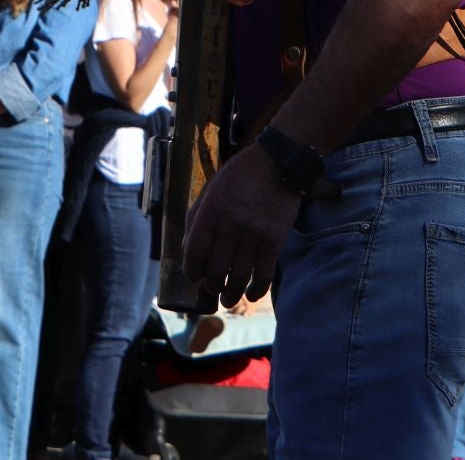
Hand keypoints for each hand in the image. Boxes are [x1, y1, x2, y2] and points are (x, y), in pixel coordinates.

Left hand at [182, 146, 299, 307]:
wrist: (277, 163)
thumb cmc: (240, 175)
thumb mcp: (211, 188)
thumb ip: (197, 216)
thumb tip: (187, 247)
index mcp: (211, 211)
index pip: (195, 252)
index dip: (191, 271)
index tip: (193, 277)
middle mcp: (230, 226)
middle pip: (215, 271)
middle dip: (211, 286)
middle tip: (213, 289)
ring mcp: (253, 235)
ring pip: (238, 278)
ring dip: (231, 295)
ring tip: (228, 300)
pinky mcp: (274, 241)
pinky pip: (263, 275)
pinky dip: (256, 290)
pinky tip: (251, 294)